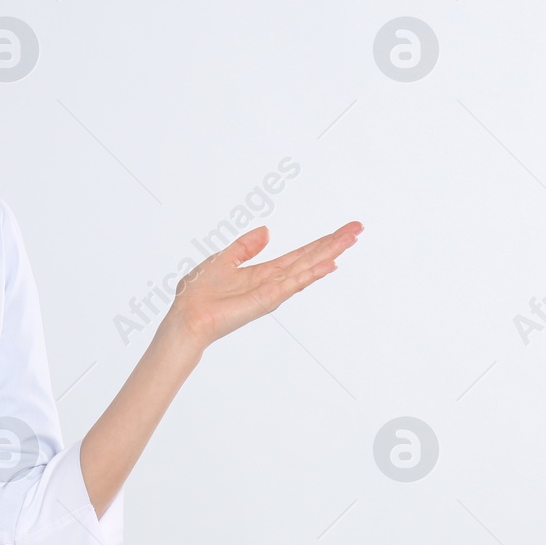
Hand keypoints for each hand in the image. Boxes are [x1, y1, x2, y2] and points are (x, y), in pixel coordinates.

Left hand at [166, 221, 361, 347]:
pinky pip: (293, 283)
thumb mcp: (223, 258)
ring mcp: (273, 291)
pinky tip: (329, 264)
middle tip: (358, 228)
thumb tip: (266, 231)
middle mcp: (274, 282)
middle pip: (311, 258)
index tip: (343, 230)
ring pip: (308, 267)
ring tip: (351, 239)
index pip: (300, 254)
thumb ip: (245, 246)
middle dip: (334, 243)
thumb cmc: (199, 294)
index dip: (321, 242)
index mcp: (264, 273)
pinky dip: (312, 273)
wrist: (187, 316)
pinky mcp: (266, 299)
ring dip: (330, 253)